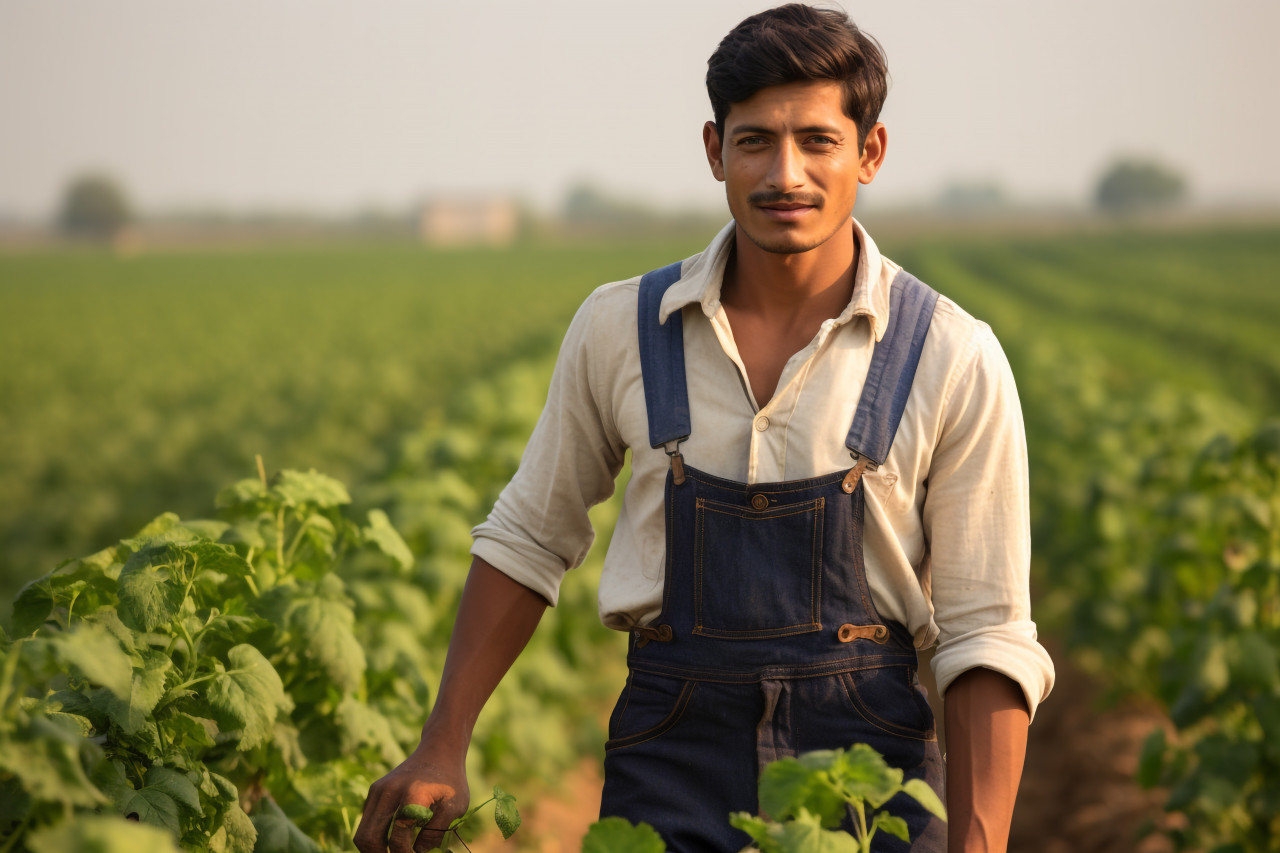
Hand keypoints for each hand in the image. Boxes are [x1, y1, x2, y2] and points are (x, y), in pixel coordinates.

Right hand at [354, 741, 469, 852]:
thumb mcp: (455, 807)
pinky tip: (392, 841)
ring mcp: (378, 790)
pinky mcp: (374, 791)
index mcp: (412, 793)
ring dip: (375, 849)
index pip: (398, 836)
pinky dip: (375, 837)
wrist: (438, 751)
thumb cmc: (450, 781)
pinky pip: (366, 823)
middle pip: (369, 838)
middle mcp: (389, 790)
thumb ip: (436, 833)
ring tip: (394, 852)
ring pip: (362, 833)